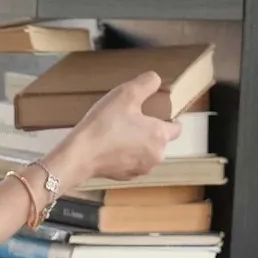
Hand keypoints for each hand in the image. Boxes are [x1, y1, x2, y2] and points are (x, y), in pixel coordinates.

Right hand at [46, 73, 180, 189]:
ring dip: (138, 143)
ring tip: (119, 132)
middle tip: (130, 119)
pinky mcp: (127, 177)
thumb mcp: (126, 94)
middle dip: (149, 130)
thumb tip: (156, 80)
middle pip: (160, 140)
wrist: (81, 155)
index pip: (177, 128)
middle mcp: (157, 156)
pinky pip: (132, 162)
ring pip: (146, 152)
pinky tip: (111, 146)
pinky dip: (126, 155)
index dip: (169, 118)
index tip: (157, 113)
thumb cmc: (104, 124)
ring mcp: (142, 169)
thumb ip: (147, 83)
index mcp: (160, 136)